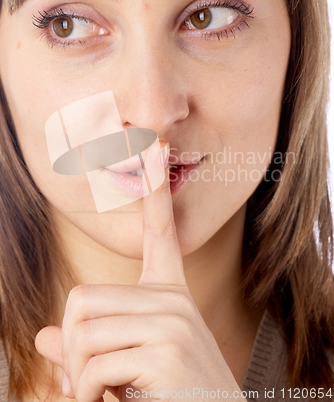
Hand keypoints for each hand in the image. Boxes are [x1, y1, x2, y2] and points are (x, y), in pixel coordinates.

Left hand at [35, 142, 244, 401]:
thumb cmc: (169, 395)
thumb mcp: (124, 366)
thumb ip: (85, 348)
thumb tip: (43, 337)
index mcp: (167, 294)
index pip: (160, 231)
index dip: (155, 191)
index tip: (156, 149)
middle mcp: (171, 300)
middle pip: (82, 299)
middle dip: (71, 347)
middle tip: (86, 380)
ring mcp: (171, 322)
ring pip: (82, 333)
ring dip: (78, 378)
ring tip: (104, 396)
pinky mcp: (166, 350)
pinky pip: (94, 366)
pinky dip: (87, 398)